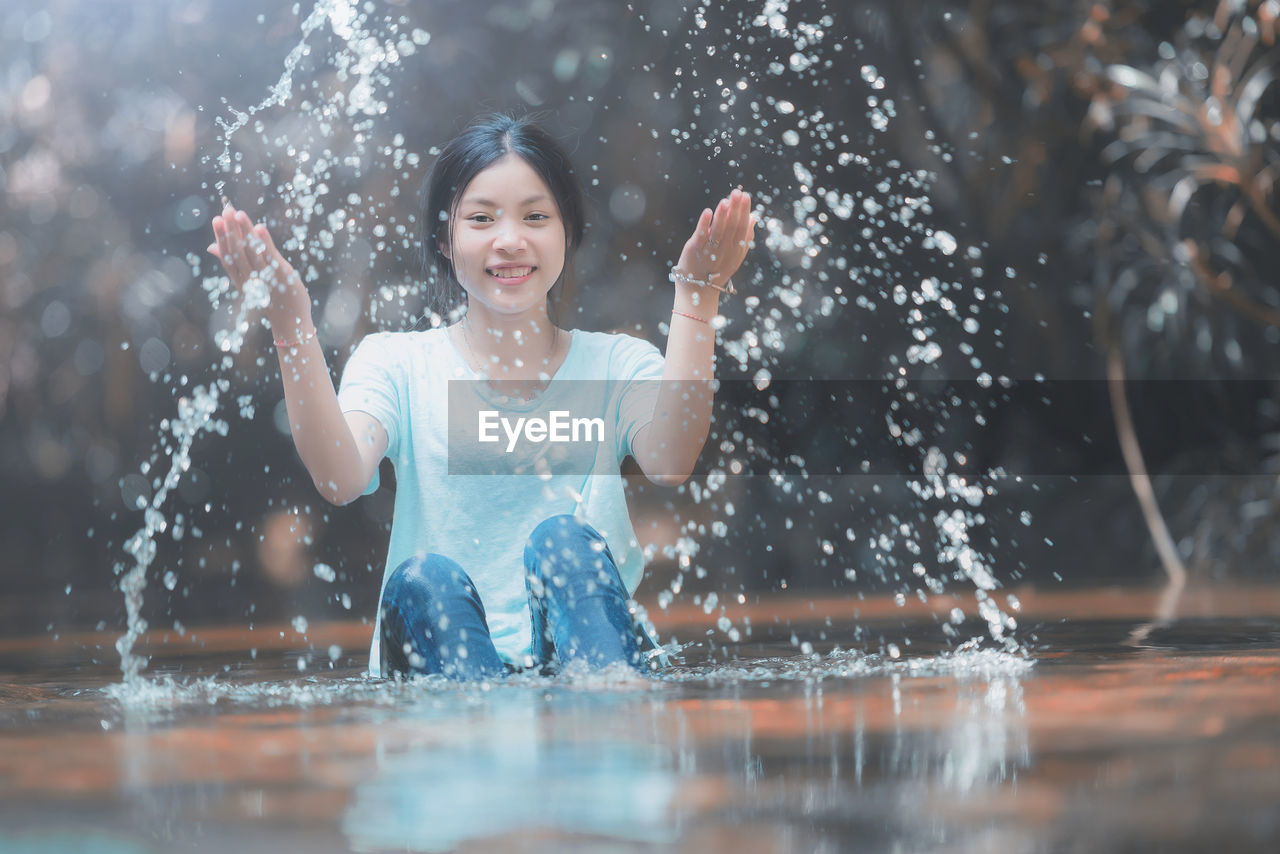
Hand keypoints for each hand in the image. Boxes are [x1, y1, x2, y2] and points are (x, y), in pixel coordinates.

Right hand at [207, 201, 311, 336]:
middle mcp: (250, 278)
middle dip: (231, 230)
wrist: (290, 319)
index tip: (216, 219)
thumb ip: (231, 262)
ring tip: (239, 214)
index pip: (227, 255)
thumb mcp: (247, 279)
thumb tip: (211, 246)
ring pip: (252, 252)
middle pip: (237, 251)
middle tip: (226, 210)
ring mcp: (265, 278)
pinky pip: (271, 258)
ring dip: (245, 232)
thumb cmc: (269, 296)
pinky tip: (260, 228)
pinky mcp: (282, 277)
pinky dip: (265, 243)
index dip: (221, 237)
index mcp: (239, 278)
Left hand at [674, 188, 754, 292]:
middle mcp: (724, 252)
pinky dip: (704, 224)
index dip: (744, 212)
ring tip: (726, 201)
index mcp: (736, 251)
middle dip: (735, 210)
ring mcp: (709, 252)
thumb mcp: (734, 255)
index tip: (746, 197)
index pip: (742, 229)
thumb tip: (754, 217)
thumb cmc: (717, 269)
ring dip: (722, 216)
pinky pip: (700, 236)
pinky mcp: (694, 251)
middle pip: (731, 228)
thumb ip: (744, 237)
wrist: (698, 290)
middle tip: (738, 193)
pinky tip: (708, 212)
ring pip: (718, 232)